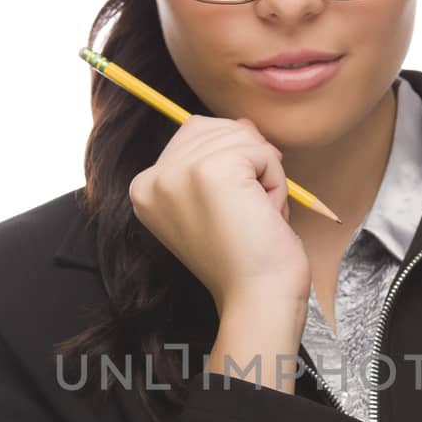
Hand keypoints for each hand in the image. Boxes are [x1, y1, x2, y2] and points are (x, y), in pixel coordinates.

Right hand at [129, 113, 311, 316]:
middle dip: (248, 165)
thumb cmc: (247, 258)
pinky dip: (276, 182)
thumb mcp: (223, 200)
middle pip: (215, 127)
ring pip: (242, 137)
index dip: (230, 161)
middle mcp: (152, 178)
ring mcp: (177, 173)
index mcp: (145, 188)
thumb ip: (222, 156)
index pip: (194, 134)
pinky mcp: (209, 171)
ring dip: (264, 176)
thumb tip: (244, 123)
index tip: (230, 213)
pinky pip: (261, 151)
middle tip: (246, 216)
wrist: (257, 298)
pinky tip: (263, 216)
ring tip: (254, 218)